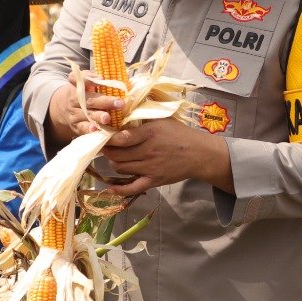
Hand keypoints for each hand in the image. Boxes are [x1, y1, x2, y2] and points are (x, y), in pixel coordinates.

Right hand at [46, 70, 125, 138]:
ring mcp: (74, 112)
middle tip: (120, 103)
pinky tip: (96, 129)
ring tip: (108, 118)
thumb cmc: (86, 93)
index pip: (77, 78)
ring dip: (98, 116)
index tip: (101, 78)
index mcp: (77, 85)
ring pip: (86, 114)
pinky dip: (88, 129)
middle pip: (89, 99)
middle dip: (105, 101)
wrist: (65, 108)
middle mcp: (74, 98)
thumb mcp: (89, 83)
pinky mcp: (75, 125)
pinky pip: (81, 127)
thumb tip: (126, 76)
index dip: (88, 78)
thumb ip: (102, 80)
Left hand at [100, 118, 229, 196]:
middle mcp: (148, 150)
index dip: (108, 138)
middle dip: (107, 151)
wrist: (199, 154)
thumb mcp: (163, 120)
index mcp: (150, 132)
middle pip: (117, 154)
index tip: (102, 136)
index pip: (121, 138)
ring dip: (114, 163)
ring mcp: (150, 167)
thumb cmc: (180, 134)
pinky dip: (119, 189)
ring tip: (114, 158)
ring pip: (121, 168)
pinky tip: (111, 186)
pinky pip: (132, 188)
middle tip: (104, 147)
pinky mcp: (154, 180)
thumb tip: (124, 111)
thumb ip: (143, 117)